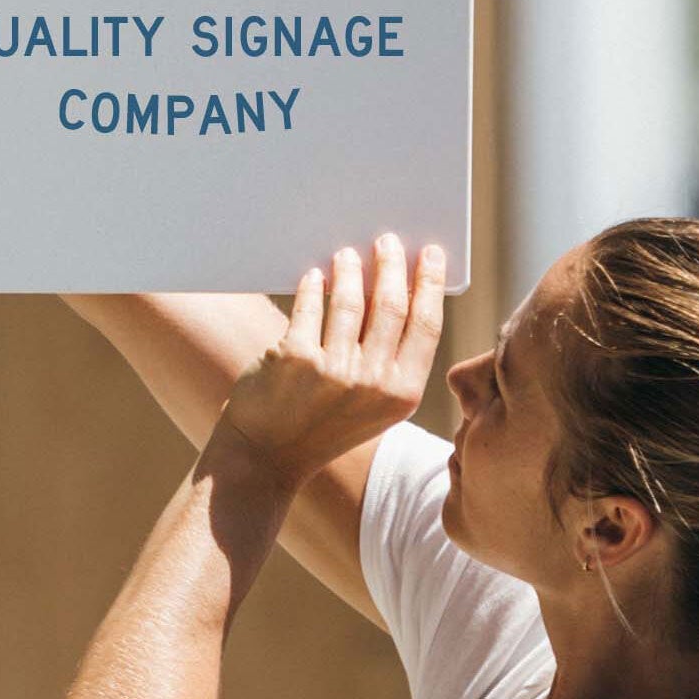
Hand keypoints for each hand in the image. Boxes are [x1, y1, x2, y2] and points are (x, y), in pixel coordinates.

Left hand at [211, 235, 445, 492]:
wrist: (267, 457)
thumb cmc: (323, 425)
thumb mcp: (374, 406)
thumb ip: (391, 360)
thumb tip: (400, 290)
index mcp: (402, 393)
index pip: (426, 324)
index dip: (430, 283)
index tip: (431, 254)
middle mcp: (373, 381)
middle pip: (392, 304)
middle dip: (393, 264)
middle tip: (387, 241)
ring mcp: (334, 369)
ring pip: (351, 299)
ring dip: (350, 268)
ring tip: (346, 255)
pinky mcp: (295, 357)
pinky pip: (310, 306)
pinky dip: (313, 286)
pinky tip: (314, 276)